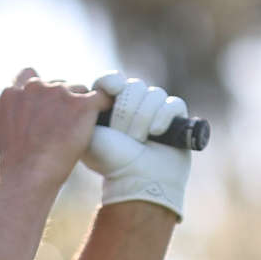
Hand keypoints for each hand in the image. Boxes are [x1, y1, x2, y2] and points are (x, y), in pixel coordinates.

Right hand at [0, 69, 106, 193]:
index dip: (41, 88)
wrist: (27, 176)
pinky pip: (102, 96)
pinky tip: (104, 114)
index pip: (30, 75)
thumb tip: (28, 115)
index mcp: (14, 92)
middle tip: (62, 127)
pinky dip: (104, 104)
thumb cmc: (15, 163)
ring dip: (80, 106)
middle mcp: (36, 86)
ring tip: (75, 132)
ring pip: (79, 90)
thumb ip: (17, 113)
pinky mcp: (81, 104)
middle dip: (62, 101)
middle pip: (58, 84)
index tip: (46, 103)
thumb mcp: (4, 131)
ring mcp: (59, 93)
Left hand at [81, 72, 190, 219]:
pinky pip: (173, 104)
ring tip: (140, 141)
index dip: (111, 82)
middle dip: (128, 111)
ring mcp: (155, 109)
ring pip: (154, 94)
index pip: (111, 80)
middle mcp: (132, 104)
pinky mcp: (175, 116)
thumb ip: (85, 109)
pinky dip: (164, 117)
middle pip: (134, 85)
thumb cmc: (111, 161)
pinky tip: (156, 133)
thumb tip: (93, 88)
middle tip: (124, 135)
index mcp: (109, 106)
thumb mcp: (89, 135)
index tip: (112, 90)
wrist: (137, 180)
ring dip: (144, 119)